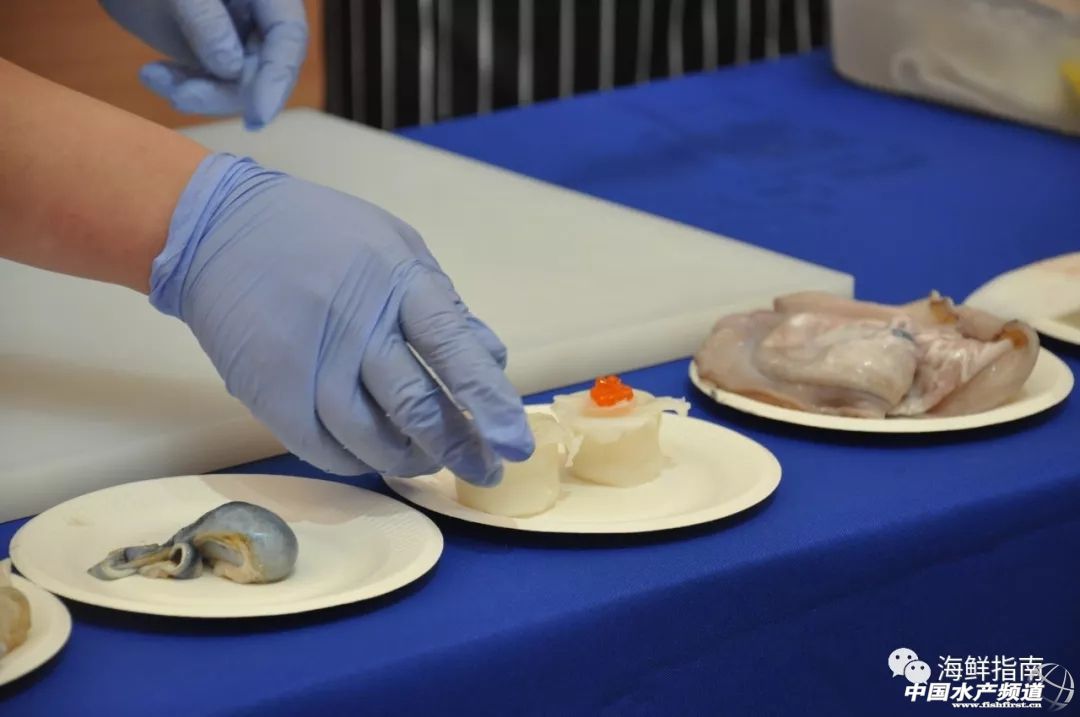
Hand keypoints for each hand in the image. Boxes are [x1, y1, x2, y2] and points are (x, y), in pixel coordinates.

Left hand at [99, 0, 306, 128]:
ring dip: (197, 93)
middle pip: (264, 69)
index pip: (289, 36)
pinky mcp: (215, 54)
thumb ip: (206, 20)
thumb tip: (231, 67)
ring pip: (237, 84)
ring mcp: (239, 38)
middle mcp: (261, 17)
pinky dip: (183, 87)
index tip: (258, 116)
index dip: (277, 78)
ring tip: (154, 78)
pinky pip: (211, 83)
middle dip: (223, 92)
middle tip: (182, 98)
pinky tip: (153, 77)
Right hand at [151, 154, 533, 483]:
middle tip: (486, 472)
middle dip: (460, 447)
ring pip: (373, 439)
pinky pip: (325, 450)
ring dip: (412, 460)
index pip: (454, 349)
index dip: (489, 401)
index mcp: (398, 281)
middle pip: (416, 405)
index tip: (517, 443)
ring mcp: (310, 363)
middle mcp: (357, 326)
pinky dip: (359, 462)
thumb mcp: (397, 248)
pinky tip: (376, 457)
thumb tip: (491, 362)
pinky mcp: (270, 395)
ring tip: (430, 462)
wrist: (218, 230)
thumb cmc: (324, 236)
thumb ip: (444, 307)